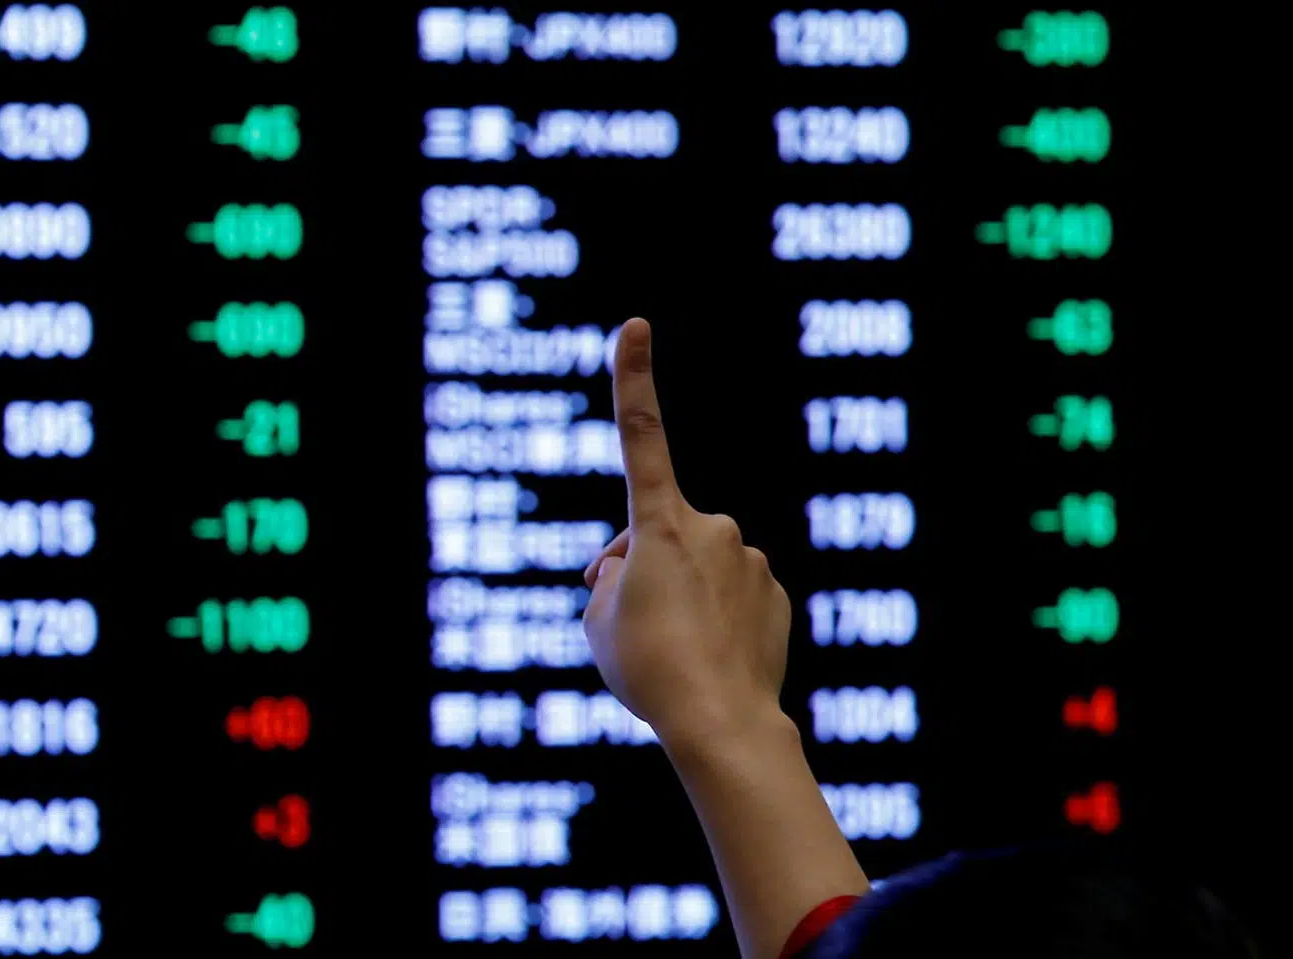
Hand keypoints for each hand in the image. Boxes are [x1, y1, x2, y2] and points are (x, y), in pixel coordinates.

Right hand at [582, 318, 792, 743]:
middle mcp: (712, 526)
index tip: (636, 326)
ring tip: (676, 650)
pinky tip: (711, 655)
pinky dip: (718, 616)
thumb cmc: (646, 670)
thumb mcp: (596, 622)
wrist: (720, 722)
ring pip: (699, 567)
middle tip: (636, 625)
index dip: (632, 380)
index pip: (640, 438)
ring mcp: (750, 558)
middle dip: (641, 566)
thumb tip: (635, 569)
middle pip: (660, 534)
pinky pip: (734, 594)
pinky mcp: (775, 591)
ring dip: (681, 595)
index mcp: (658, 524)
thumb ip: (610, 582)